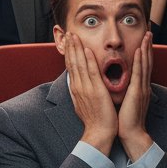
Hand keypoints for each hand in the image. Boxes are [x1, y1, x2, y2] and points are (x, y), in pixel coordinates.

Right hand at [62, 33, 117, 154]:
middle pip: (72, 62)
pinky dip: (88, 60)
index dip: (68, 53)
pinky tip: (86, 50)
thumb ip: (81, 92)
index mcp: (76, 89)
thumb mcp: (83, 104)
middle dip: (70, 47)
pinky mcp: (96, 91)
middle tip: (68, 34)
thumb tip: (78, 85)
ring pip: (79, 64)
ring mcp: (86, 88)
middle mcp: (78, 86)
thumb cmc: (94, 120)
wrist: (99, 132)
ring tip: (74, 37)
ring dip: (76, 49)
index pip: (70, 66)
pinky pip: (91, 72)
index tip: (68, 42)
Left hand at [118, 31, 153, 161]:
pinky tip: (140, 50)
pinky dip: (140, 60)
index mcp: (136, 87)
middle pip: (145, 62)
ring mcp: (141, 88)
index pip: (139, 66)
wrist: (128, 132)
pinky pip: (138, 73)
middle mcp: (141, 86)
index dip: (142, 53)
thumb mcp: (121, 99)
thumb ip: (120, 89)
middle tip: (148, 33)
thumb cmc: (122, 118)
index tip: (141, 40)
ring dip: (146, 49)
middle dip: (147, 47)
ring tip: (147, 36)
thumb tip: (112, 81)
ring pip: (144, 64)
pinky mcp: (137, 92)